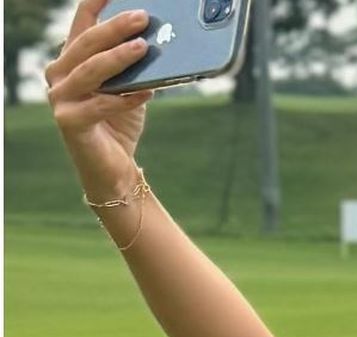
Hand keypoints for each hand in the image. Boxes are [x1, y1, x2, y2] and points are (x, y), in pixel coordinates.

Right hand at [45, 0, 154, 200]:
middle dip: (115, 28)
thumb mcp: (132, 86)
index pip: (81, 24)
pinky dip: (126, 98)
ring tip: (144, 47)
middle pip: (86, 43)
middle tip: (142, 17)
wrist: (114, 167)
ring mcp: (60, 98)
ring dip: (118, 58)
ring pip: (89, 71)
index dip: (94, 4)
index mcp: (73, 60)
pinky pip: (100, 105)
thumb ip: (137, 65)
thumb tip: (163, 40)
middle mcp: (60, 75)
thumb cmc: (121, 121)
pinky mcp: (69, 122)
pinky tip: (148, 92)